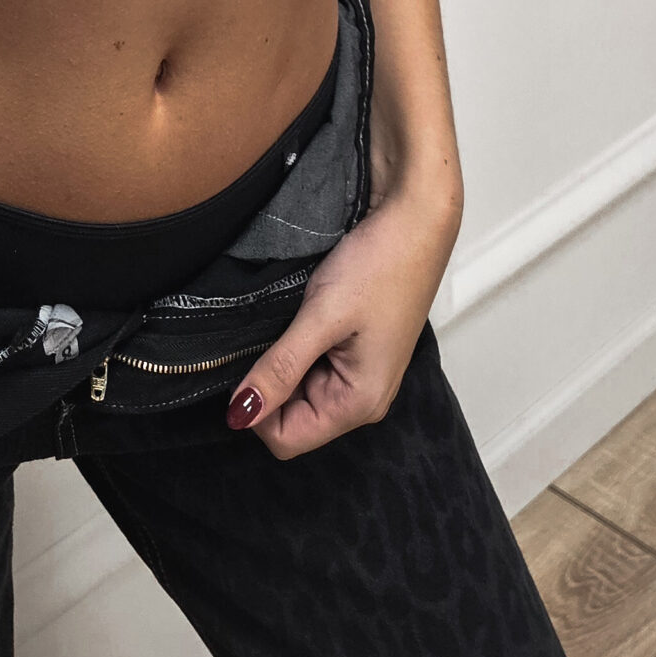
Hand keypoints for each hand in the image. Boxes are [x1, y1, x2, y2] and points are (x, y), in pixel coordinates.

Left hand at [224, 178, 458, 459]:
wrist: (416, 217)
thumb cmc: (378, 265)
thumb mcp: (321, 317)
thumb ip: (280, 368)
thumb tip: (238, 417)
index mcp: (359, 403)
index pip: (286, 439)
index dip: (256, 408)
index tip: (247, 360)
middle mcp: (364, 400)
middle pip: (294, 418)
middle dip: (272, 382)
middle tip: (272, 331)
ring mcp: (364, 374)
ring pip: (302, 390)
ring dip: (285, 361)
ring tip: (289, 319)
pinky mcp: (360, 350)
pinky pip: (316, 367)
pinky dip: (299, 347)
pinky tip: (302, 316)